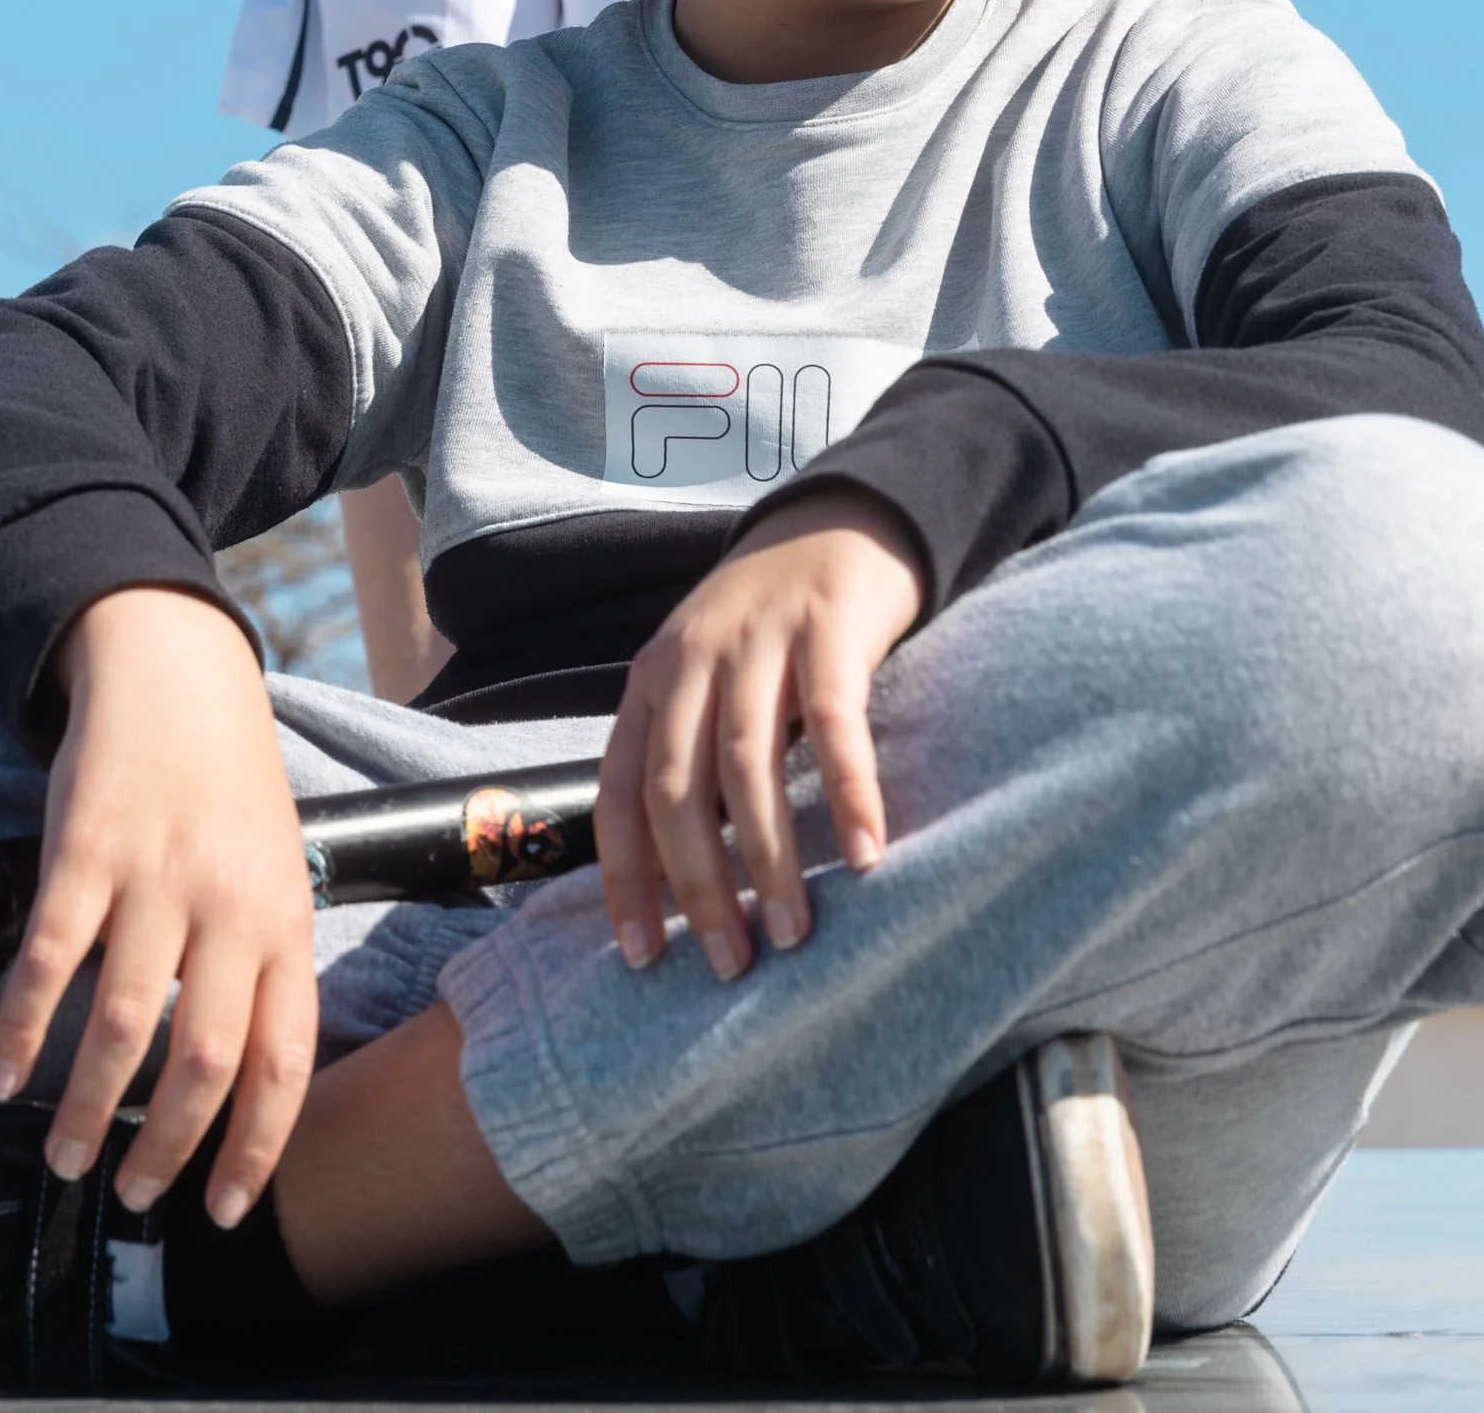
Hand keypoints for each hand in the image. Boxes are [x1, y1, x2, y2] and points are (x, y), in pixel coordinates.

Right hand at [0, 589, 314, 1229]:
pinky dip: (22, 1031)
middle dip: (164, 1149)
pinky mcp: (86, 853)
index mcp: (285, 917)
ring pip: (124, 1027)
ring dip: (86, 1108)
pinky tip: (5, 1075)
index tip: (220, 1208)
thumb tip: (238, 1077)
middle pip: (203, 1062)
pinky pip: (49, 962)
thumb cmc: (228, 780)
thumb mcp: (275, 866)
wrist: (176, 668)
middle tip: (131, 1195)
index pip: (285, 1059)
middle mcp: (227, 905)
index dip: (255, 1148)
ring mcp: (155, 878)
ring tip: (61, 1155)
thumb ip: (262, 959)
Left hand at [593, 486, 924, 982]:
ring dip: (767, 860)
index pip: (617, 794)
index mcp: (651, 682)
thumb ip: (687, 756)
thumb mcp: (706, 679)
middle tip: (729, 964)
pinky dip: (847, 794)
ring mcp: (759, 639)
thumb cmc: (769, 627)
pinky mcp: (828, 627)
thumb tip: (679, 885)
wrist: (839, 519)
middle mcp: (692, 660)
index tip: (643, 958)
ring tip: (795, 933)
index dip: (625, 880)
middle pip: (677, 789)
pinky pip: (835, 724)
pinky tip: (865, 855)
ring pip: (746, 766)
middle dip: (697, 889)